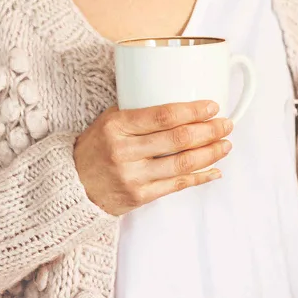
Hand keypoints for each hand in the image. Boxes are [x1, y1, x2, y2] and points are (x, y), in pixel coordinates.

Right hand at [73, 100, 232, 215]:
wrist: (71, 186)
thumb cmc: (96, 148)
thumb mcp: (108, 121)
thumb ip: (138, 111)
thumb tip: (180, 99)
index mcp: (117, 126)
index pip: (163, 115)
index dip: (193, 110)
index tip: (212, 106)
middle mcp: (124, 152)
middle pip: (178, 139)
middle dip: (209, 130)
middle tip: (226, 123)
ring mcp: (132, 177)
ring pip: (182, 163)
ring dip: (211, 153)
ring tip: (226, 144)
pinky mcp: (138, 197)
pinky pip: (177, 185)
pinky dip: (200, 177)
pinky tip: (216, 169)